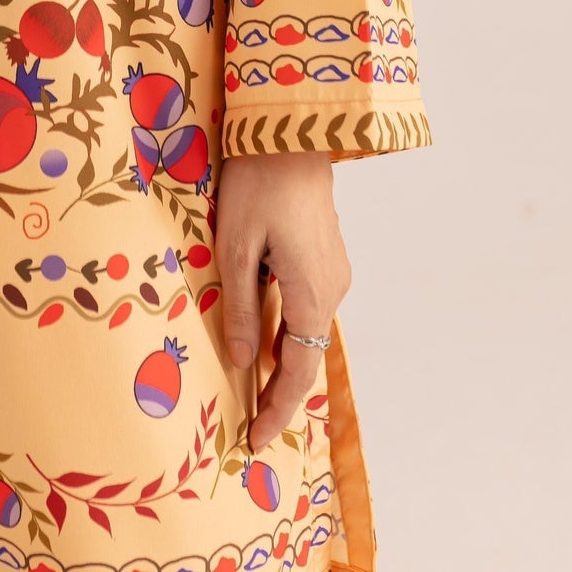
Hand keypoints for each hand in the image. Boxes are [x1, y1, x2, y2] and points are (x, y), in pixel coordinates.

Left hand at [216, 152, 351, 453]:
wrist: (291, 130)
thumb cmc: (258, 183)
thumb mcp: (237, 247)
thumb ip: (243, 307)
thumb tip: (244, 361)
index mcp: (312, 293)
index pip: (297, 370)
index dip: (277, 409)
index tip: (256, 440)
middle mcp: (333, 288)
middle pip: (306, 355)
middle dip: (280, 393)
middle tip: (251, 425)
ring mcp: (335, 270)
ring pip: (307, 329)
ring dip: (283, 359)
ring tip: (252, 389)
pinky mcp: (328, 255)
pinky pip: (307, 304)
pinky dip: (288, 328)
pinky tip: (264, 337)